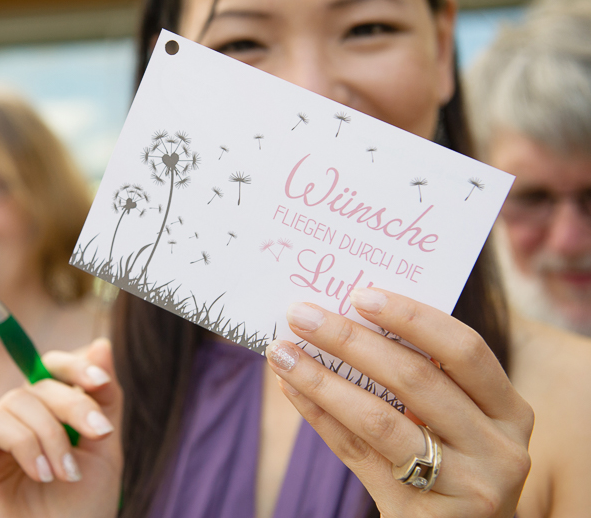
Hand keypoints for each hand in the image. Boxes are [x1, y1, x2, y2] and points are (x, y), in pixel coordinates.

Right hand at [0, 338, 121, 517]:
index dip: (73, 366)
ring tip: (65, 474)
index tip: (100, 381)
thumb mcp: (104, 452)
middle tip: (100, 434)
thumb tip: (101, 344)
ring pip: (18, 400)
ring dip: (52, 434)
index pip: (49, 371)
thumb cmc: (79, 516)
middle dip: (73, 402)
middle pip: (38, 383)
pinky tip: (38, 474)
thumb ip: (103, 400)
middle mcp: (11, 426)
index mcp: (43, 420)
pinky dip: (25, 443)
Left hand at [266, 288, 532, 516]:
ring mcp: (462, 486)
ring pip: (378, 420)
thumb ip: (426, 378)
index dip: (413, 317)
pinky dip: (318, 416)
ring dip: (321, 379)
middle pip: (414, 379)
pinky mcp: (418, 512)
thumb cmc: (455, 462)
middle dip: (350, 340)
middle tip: (302, 315)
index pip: (464, 350)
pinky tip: (290, 387)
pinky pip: (355, 453)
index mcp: (509, 412)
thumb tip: (348, 315)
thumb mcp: (462, 421)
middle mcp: (497, 449)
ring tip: (282, 352)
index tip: (360, 295)